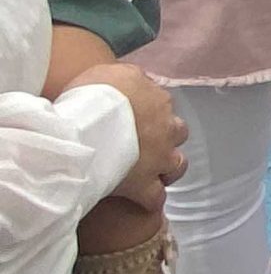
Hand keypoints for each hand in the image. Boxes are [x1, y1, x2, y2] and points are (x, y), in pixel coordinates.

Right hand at [66, 62, 186, 210]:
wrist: (89, 126)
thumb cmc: (95, 95)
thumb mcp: (112, 72)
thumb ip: (129, 77)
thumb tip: (134, 81)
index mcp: (159, 101)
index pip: (161, 105)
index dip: (147, 113)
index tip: (133, 119)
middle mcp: (166, 129)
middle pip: (177, 133)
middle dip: (165, 139)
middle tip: (146, 145)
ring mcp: (159, 159)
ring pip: (177, 166)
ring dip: (167, 169)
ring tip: (152, 173)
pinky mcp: (144, 185)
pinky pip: (155, 198)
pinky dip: (150, 200)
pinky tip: (142, 201)